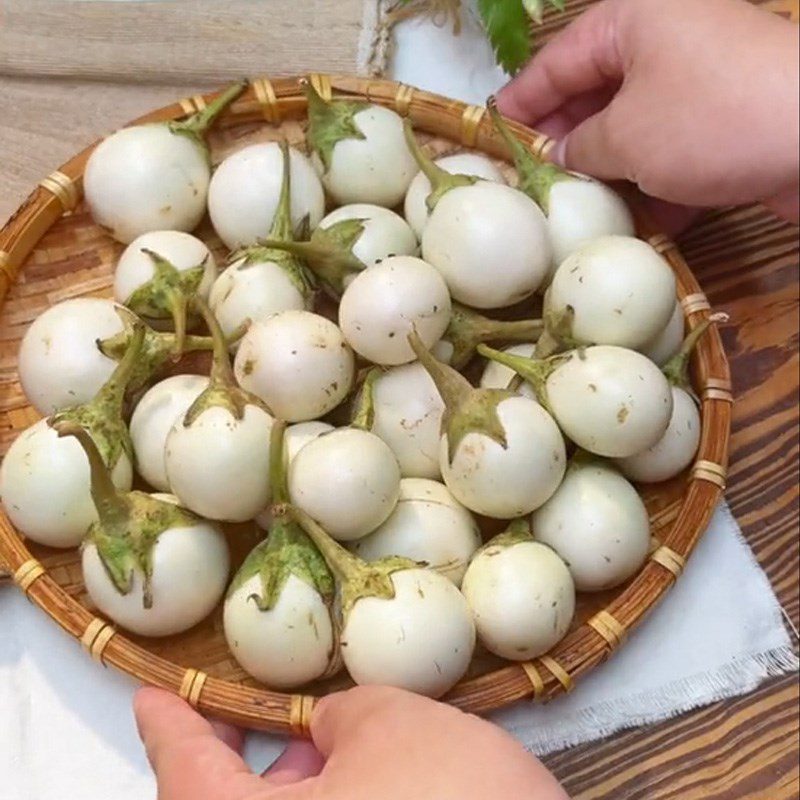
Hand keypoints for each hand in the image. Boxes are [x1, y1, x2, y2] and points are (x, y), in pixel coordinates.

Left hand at [134, 684, 568, 798]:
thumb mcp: (393, 724)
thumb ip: (344, 712)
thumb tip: (329, 728)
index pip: (186, 773)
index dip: (171, 724)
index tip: (153, 696)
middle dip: (252, 756)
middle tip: (274, 715)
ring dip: (303, 786)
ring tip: (339, 744)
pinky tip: (374, 782)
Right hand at [496, 0, 799, 226]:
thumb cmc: (709, 121)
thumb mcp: (624, 136)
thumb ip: (578, 146)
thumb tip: (557, 156)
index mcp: (633, 20)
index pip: (557, 61)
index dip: (520, 103)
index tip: (489, 138)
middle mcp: (666, 42)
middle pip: (594, 95)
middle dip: (562, 144)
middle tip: (527, 184)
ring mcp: (700, 84)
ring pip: (633, 129)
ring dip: (606, 173)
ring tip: (571, 212)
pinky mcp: (727, 125)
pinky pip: (672, 152)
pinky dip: (652, 187)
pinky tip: (634, 226)